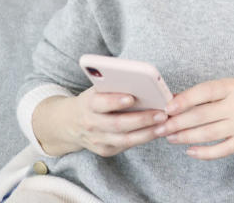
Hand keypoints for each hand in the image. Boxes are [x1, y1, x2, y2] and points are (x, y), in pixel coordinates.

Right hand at [41, 89, 169, 156]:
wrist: (69, 123)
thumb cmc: (92, 101)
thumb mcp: (96, 90)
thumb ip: (113, 86)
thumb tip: (144, 81)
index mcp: (88, 104)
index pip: (100, 103)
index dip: (115, 101)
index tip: (132, 97)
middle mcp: (91, 124)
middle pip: (117, 124)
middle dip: (141, 119)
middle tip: (161, 113)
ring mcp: (97, 140)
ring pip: (124, 139)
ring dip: (147, 132)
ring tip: (164, 124)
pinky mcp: (105, 151)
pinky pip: (126, 146)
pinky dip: (143, 139)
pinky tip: (157, 131)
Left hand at [161, 78, 233, 159]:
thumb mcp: (229, 87)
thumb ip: (204, 93)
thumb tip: (173, 99)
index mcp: (232, 86)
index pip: (205, 92)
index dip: (184, 100)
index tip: (167, 107)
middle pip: (202, 116)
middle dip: (177, 122)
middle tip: (160, 127)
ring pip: (208, 134)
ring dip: (185, 137)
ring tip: (169, 137)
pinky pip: (221, 150)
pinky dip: (203, 152)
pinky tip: (189, 150)